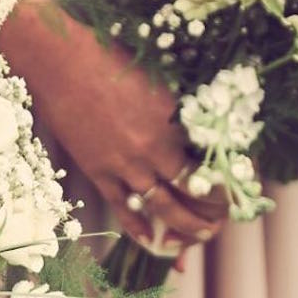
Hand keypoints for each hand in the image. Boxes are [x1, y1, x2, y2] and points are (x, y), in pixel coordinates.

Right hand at [0, 0, 227, 254]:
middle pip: (194, 193)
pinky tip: (152, 239)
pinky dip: (140, 228)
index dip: (229, 180)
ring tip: (201, 235)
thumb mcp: (157, 78)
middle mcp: (155, 149)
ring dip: (186, 226)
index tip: (237, 188)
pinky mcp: (99, 173)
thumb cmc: (109, 57)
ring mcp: (126, 165)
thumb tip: (200, 124)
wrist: (60, 60)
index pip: (213, 163)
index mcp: (175, 122)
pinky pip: (124, 210)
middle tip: (222, 221)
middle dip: (213, 211)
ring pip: (164, 208)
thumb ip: (179, 107)